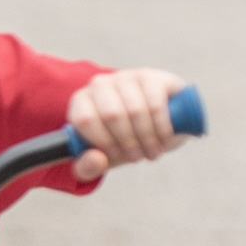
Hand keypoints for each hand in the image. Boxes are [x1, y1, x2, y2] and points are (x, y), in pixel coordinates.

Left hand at [65, 68, 185, 184]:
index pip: (84, 119)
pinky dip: (161, 128)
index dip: (103, 143)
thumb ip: (88, 168)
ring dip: (147, 139)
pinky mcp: (151, 77)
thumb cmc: (122, 141)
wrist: (154, 125)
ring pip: (135, 111)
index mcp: (81, 102)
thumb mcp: (103, 159)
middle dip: (127, 143)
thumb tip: (96, 160)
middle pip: (111, 115)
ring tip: (151, 152)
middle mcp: (101, 84)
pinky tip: (164, 139)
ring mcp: (126, 77)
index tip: (117, 156)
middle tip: (137, 157)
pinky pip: (155, 104)